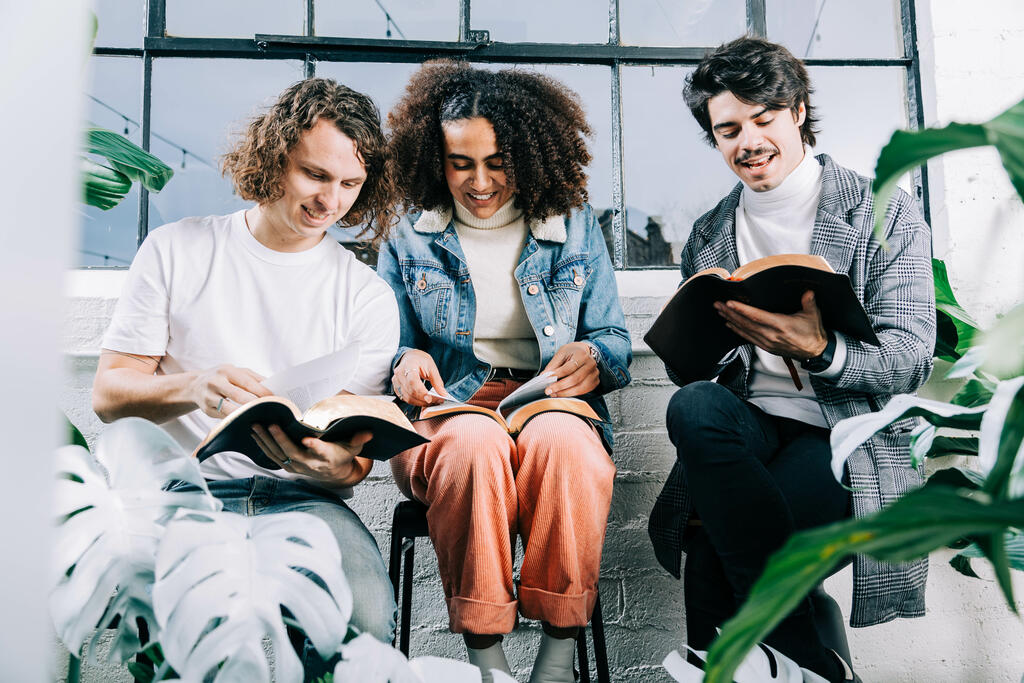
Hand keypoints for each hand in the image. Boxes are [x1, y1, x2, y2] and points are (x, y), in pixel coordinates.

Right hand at [189, 364, 271, 417]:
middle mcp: (216, 383)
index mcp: (226, 371)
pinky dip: (236, 419)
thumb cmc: (223, 377)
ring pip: (230, 410)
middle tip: (270, 409)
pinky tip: (246, 421)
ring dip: (245, 414)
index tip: (274, 398)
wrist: (195, 385)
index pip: (247, 382)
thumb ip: (253, 377)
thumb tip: (272, 386)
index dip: (261, 391)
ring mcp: (209, 397)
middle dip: (255, 403)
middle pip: (238, 396)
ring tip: (259, 416)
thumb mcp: (235, 371)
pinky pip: (225, 417)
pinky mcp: (207, 410)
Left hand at [250, 424, 372, 482]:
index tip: (307, 439)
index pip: (322, 452)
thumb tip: (368, 432)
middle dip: (281, 439)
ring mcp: (296, 466)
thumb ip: (358, 439)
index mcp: (327, 458)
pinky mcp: (287, 465)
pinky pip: (272, 456)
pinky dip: (262, 445)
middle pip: (293, 452)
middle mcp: (310, 464)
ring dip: (266, 440)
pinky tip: (254, 434)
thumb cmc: (342, 456)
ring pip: (278, 454)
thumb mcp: (353, 448)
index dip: (315, 447)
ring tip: (256, 426)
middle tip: (271, 425)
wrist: (333, 474)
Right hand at [392, 350, 447, 406]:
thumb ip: (437, 381)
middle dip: (424, 400)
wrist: (410, 357)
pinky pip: (405, 398)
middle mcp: (399, 374)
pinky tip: (423, 401)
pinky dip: (415, 402)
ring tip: (431, 402)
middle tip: (436, 402)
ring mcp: (396, 381)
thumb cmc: (420, 360)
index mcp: (408, 365)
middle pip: (410, 392)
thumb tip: (443, 394)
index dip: (421, 392)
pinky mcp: (396, 387)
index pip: (413, 381)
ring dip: (420, 403)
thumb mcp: (431, 367)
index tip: (430, 399)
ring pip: (407, 397)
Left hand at [541, 342, 599, 397]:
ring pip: (579, 388)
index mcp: (582, 355)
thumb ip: (553, 365)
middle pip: (574, 379)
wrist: (584, 352)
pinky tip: (562, 393)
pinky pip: (583, 391)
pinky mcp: (595, 382)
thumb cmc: (572, 352)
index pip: (569, 367)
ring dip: (565, 393)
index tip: (547, 380)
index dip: (557, 375)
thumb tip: (544, 377)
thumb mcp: (561, 353)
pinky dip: (572, 394)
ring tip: (554, 393)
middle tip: (548, 390)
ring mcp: (594, 374)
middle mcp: (590, 364)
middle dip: (560, 386)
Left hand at [715, 290, 827, 359]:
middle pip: (746, 323)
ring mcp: (767, 342)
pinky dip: (738, 330)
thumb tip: (808, 293)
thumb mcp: (813, 315)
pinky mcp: (766, 347)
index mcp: (781, 326)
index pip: (757, 316)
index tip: (730, 303)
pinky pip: (748, 338)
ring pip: (745, 330)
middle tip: (718, 304)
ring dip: (731, 320)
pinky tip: (730, 324)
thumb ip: (809, 302)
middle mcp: (771, 335)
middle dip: (730, 313)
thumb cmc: (813, 333)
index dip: (742, 310)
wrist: (815, 352)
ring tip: (720, 312)